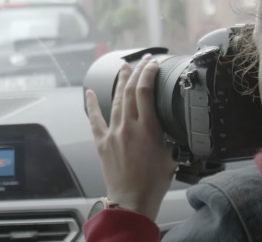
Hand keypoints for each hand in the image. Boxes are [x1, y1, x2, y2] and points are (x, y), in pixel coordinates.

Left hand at [86, 54, 177, 220]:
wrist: (131, 201)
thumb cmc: (153, 183)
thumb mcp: (171, 156)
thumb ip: (170, 137)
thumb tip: (172, 125)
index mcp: (148, 130)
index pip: (145, 92)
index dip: (148, 73)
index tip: (153, 64)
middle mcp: (129, 128)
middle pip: (129, 91)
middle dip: (136, 71)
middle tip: (142, 60)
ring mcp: (113, 134)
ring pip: (115, 101)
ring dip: (120, 82)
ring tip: (124, 68)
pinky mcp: (102, 143)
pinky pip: (95, 120)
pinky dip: (92, 105)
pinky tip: (89, 93)